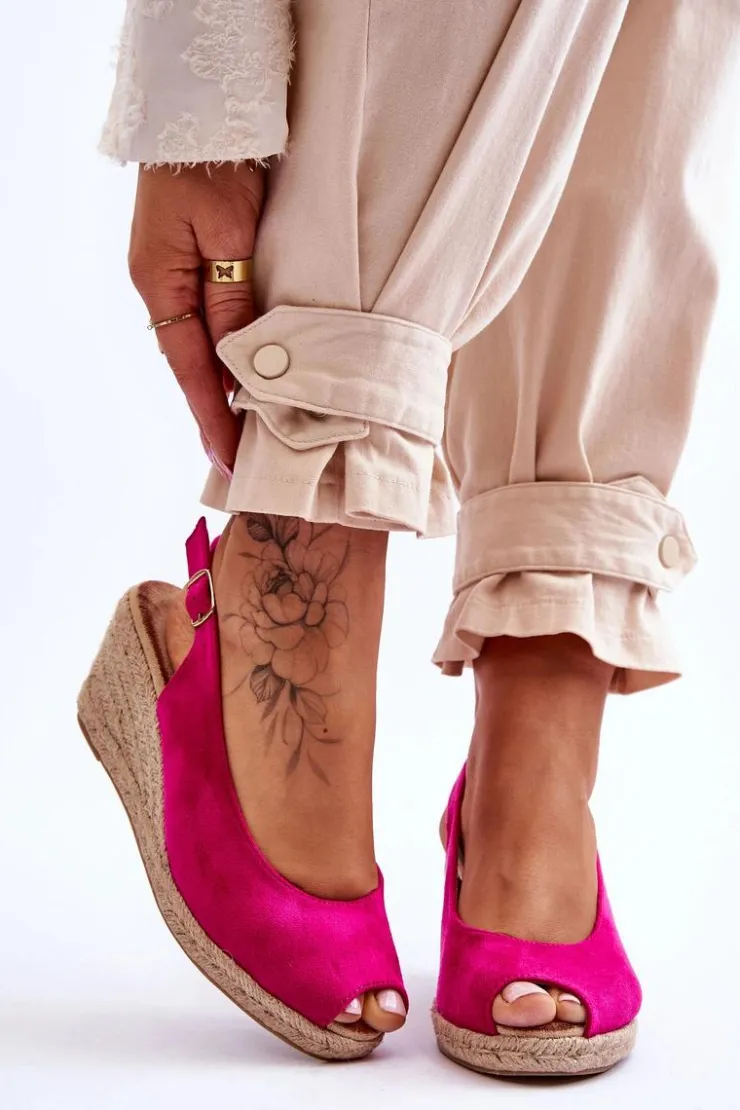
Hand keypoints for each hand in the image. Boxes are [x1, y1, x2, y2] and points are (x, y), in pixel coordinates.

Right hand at [129, 163, 264, 475]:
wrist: (203, 111)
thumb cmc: (213, 164)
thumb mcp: (228, 235)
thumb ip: (234, 299)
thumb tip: (243, 362)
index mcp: (161, 285)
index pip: (191, 369)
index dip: (211, 416)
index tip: (228, 458)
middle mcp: (163, 289)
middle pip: (194, 366)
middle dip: (217, 414)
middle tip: (243, 460)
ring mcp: (176, 278)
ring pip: (205, 347)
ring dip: (225, 387)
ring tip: (249, 432)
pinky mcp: (194, 266)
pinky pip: (212, 323)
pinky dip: (230, 355)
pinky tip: (247, 376)